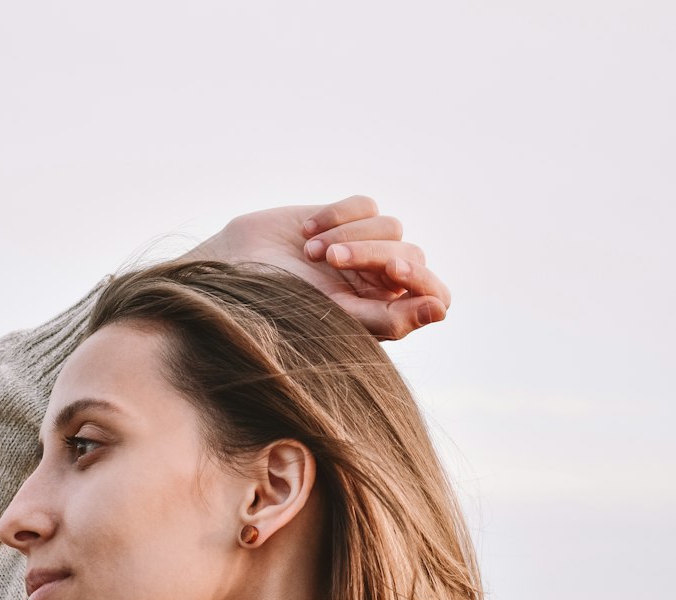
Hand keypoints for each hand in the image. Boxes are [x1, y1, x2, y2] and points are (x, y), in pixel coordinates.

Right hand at [185, 194, 450, 340]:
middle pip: (412, 256)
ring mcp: (367, 247)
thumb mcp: (336, 318)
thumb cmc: (283, 306)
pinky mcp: (348, 217)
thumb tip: (440, 310)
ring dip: (350, 236)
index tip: (397, 275)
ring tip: (312, 252)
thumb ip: (389, 319)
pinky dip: (337, 214)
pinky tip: (306, 230)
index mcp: (386, 314)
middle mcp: (382, 282)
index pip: (436, 296)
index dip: (425, 283)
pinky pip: (365, 204)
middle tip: (330, 262)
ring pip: (392, 227)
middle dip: (372, 255)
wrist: (236, 271)